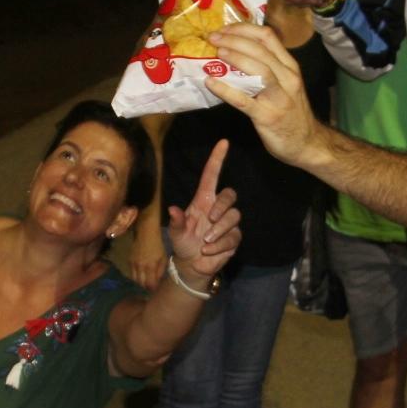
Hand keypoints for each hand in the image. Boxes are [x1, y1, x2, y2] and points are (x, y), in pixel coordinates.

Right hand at [130, 221, 166, 291]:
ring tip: (145, 281)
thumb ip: (160, 271)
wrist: (146, 232)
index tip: (155, 289)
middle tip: (150, 286)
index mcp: (151, 266)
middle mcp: (140, 267)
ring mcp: (133, 263)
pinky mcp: (129, 260)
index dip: (152, 288)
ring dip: (140, 282)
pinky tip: (141, 273)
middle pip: (141, 283)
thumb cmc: (158, 245)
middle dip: (146, 286)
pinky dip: (136, 275)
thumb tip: (157, 281)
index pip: (149, 284)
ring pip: (135, 279)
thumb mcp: (163, 258)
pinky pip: (131, 272)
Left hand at [167, 140, 241, 281]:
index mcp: (203, 201)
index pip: (212, 175)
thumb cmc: (184, 243)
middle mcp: (216, 208)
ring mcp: (227, 223)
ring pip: (233, 216)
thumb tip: (173, 209)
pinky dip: (220, 245)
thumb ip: (176, 221)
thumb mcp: (176, 233)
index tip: (223, 142)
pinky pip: (233, 236)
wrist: (192, 265)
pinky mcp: (234, 238)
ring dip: (219, 230)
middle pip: (229, 195)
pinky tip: (209, 251)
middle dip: (221, 206)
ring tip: (205, 242)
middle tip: (209, 220)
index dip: (217, 159)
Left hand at [208, 24, 326, 167]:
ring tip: (216, 52)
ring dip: (235, 57)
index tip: (224, 29)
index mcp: (289, 66)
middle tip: (213, 37)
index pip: (268, 37)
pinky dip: (225, 90)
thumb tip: (235, 52)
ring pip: (259, 69)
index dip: (244, 29)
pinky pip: (244, 100)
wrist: (307, 143)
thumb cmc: (291, 112)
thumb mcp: (286, 83)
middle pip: (261, 49)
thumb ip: (267, 68)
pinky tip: (210, 82)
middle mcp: (287, 78)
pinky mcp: (267, 116)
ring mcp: (279, 97)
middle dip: (235, 39)